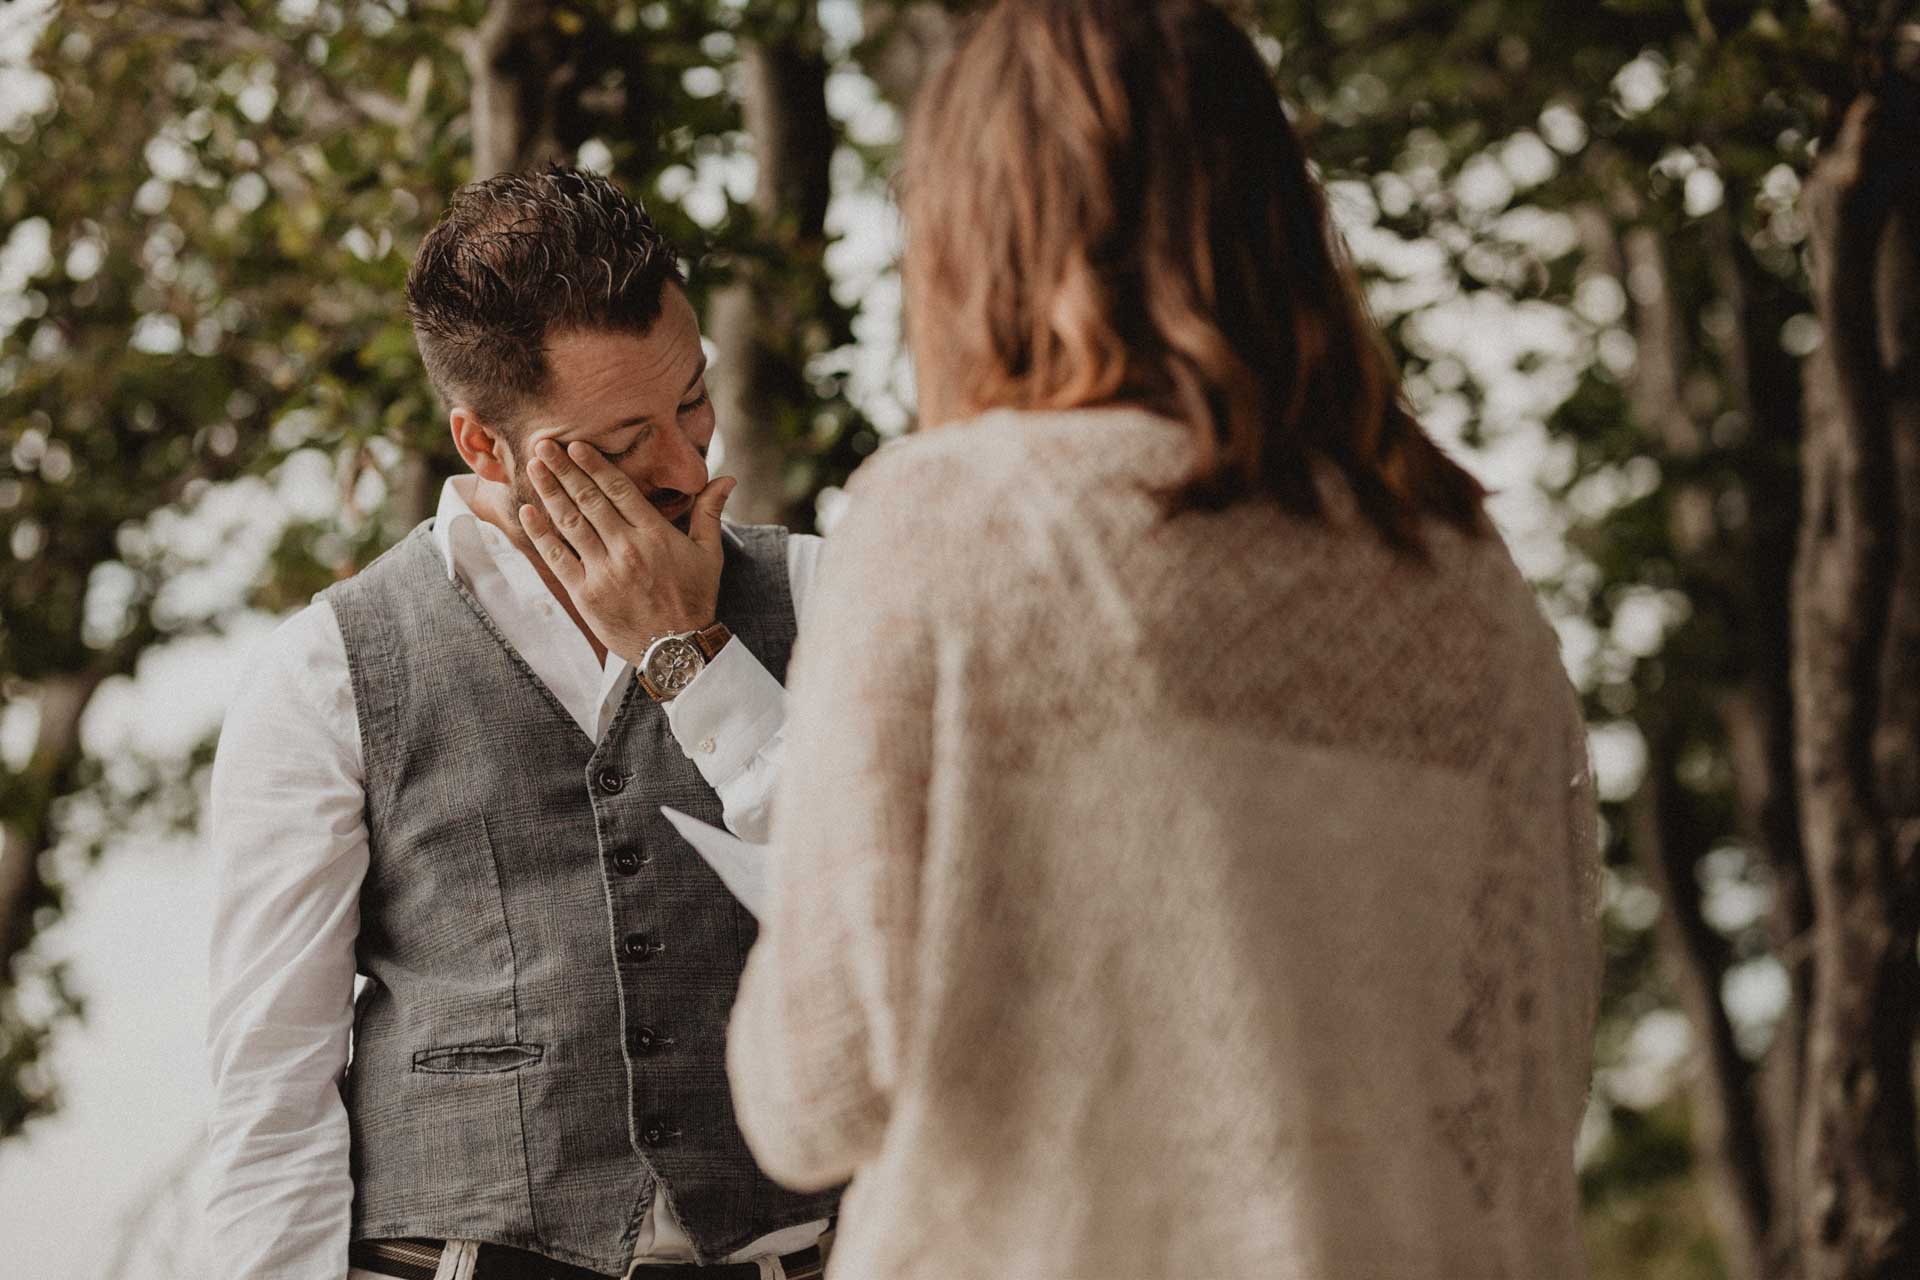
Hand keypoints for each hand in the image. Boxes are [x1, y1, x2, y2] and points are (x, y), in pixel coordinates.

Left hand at [519, 439, 736, 662]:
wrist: (676, 649)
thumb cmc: (694, 598)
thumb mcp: (709, 554)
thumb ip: (710, 512)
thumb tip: (727, 478)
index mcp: (656, 535)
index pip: (620, 490)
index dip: (595, 465)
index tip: (576, 446)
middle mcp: (628, 548)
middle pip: (590, 499)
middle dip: (564, 469)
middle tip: (544, 443)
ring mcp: (604, 571)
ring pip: (570, 522)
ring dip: (550, 491)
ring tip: (534, 466)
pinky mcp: (585, 593)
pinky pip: (558, 557)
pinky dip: (540, 533)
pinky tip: (528, 511)